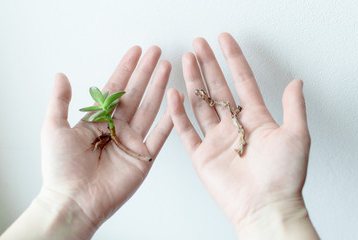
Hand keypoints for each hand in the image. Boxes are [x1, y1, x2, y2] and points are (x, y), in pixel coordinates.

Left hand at [39, 46, 171, 235]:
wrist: (75, 201)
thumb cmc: (61, 168)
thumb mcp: (54, 129)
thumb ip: (60, 101)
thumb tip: (61, 75)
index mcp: (99, 121)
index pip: (115, 88)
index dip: (126, 69)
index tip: (136, 52)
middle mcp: (118, 128)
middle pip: (136, 94)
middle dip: (146, 72)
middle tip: (156, 52)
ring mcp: (133, 141)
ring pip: (150, 108)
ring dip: (159, 87)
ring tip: (167, 67)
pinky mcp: (144, 156)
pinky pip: (161, 134)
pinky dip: (170, 117)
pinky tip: (176, 99)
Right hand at [168, 33, 317, 238]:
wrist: (266, 207)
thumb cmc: (284, 175)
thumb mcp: (296, 135)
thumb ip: (293, 107)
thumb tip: (296, 82)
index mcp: (255, 120)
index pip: (242, 82)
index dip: (233, 60)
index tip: (224, 41)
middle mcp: (233, 127)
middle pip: (217, 89)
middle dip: (208, 65)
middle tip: (199, 45)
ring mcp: (215, 140)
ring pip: (201, 104)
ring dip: (193, 82)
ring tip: (186, 60)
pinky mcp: (201, 155)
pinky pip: (186, 130)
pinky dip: (178, 113)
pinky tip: (174, 94)